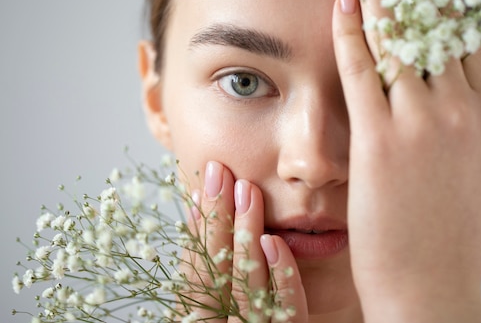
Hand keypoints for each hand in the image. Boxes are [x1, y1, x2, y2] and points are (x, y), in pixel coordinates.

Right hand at [179, 161, 307, 321]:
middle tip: (219, 173)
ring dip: (245, 234)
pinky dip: (281, 275)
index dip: (196, 231)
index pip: (193, 276)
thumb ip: (208, 272)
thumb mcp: (213, 306)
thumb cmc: (234, 320)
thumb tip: (199, 212)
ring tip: (247, 191)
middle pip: (216, 276)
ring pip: (247, 288)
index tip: (199, 188)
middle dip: (217, 220)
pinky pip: (287, 311)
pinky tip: (274, 241)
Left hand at [332, 0, 480, 322]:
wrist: (432, 284)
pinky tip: (341, 0)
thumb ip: (475, 131)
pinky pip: (363, 69)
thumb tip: (464, 99)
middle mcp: (460, 110)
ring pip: (400, 36)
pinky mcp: (380, 141)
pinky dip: (351, 30)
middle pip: (435, 23)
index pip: (465, 35)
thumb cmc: (454, 238)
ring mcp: (421, 123)